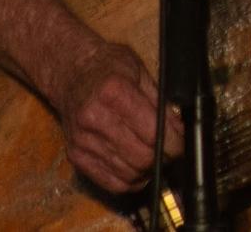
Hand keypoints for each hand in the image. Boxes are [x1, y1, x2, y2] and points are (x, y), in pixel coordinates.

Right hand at [43, 35, 182, 192]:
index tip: (181, 144)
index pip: (152, 131)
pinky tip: (136, 166)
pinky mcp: (76, 155)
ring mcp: (82, 140)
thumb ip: (160, 101)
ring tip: (153, 157)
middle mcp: (94, 117)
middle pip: (141, 157)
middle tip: (170, 151)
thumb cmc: (106, 67)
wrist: (70, 72)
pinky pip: (110, 182)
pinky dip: (129, 180)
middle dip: (163, 158)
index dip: (174, 143)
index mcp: (113, 92)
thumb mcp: (139, 71)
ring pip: (128, 173)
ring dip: (147, 170)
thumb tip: (180, 130)